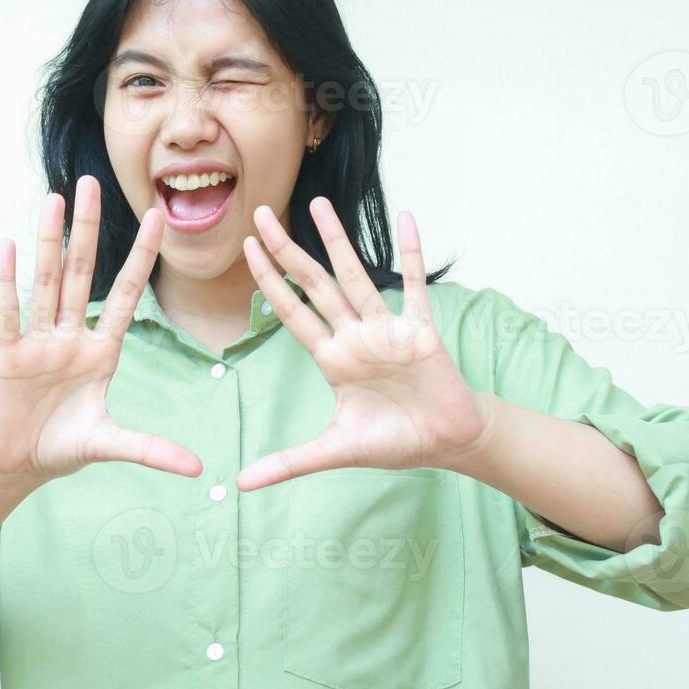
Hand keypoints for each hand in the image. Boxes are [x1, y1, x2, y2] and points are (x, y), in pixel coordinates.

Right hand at [0, 175, 203, 488]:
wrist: (19, 464)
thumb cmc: (64, 446)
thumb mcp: (111, 445)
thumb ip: (151, 450)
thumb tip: (199, 470)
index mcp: (102, 351)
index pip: (127, 294)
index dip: (142, 257)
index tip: (159, 217)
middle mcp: (71, 336)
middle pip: (83, 272)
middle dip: (89, 229)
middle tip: (93, 182)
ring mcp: (38, 341)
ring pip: (47, 281)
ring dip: (49, 241)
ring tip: (55, 199)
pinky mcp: (7, 354)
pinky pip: (10, 312)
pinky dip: (7, 281)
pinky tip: (7, 246)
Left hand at [236, 197, 491, 491]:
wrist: (446, 443)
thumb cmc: (394, 441)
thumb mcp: (335, 451)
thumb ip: (289, 463)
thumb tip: (242, 485)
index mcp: (332, 358)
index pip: (291, 312)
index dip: (269, 282)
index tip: (247, 249)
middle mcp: (354, 336)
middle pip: (314, 284)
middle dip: (286, 250)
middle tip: (260, 212)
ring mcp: (386, 329)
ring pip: (356, 276)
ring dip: (337, 241)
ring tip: (317, 203)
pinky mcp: (421, 331)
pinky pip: (415, 286)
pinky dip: (412, 255)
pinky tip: (408, 219)